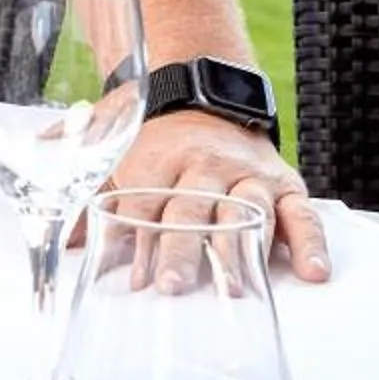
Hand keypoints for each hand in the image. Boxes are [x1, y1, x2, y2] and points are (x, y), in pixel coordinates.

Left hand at [104, 111, 330, 284]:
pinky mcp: (283, 184)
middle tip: (173, 286)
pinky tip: (313, 272)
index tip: (136, 279)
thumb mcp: (113, 155)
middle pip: (191, 209)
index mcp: (158, 158)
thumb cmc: (152, 137)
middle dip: (181, 248)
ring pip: (244, 212)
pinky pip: (301, 212)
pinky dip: (310, 241)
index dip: (139, 241)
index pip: (147, 204)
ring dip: (239, 250)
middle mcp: (203, 165)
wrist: (200, 89)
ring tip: (234, 290)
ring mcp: (246, 175)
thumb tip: (65, 243)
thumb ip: (90, 198)